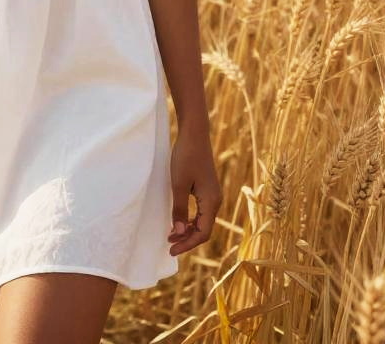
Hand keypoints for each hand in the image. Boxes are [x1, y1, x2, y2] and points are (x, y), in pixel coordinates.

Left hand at [167, 125, 220, 255]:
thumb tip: (178, 233)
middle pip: (204, 229)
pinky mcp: (207, 188)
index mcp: (211, 202)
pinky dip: (190, 219)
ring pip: (202, 221)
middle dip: (187, 239)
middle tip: (169, 245)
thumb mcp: (178, 185)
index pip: (203, 233)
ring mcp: (212, 194)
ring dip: (187, 230)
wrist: (194, 134)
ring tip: (171, 235)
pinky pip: (201, 211)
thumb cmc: (186, 157)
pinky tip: (178, 220)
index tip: (171, 250)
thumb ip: (179, 210)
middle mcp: (215, 200)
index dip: (187, 244)